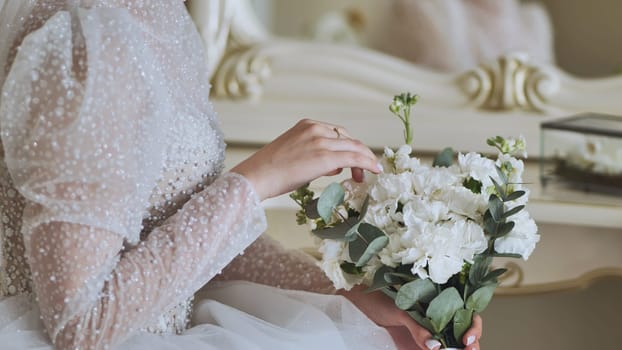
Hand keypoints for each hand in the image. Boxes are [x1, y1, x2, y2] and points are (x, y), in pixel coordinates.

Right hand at [231, 119, 380, 199]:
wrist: (256, 176)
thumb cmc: (270, 171)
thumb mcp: (294, 154)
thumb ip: (315, 155)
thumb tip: (336, 165)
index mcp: (307, 125)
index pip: (338, 133)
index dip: (350, 147)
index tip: (354, 160)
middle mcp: (316, 129)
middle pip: (349, 139)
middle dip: (360, 154)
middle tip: (364, 170)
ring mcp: (321, 142)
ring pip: (354, 147)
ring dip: (365, 160)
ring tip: (369, 173)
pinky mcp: (325, 157)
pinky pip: (354, 158)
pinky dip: (367, 163)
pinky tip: (374, 170)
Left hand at [338, 286, 482, 349]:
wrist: (360, 307)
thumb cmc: (379, 301)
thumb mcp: (401, 311)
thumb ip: (418, 327)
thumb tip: (436, 346)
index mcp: (440, 304)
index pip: (468, 315)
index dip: (473, 327)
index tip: (465, 338)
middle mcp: (438, 320)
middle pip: (465, 334)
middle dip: (472, 344)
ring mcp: (429, 336)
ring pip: (451, 346)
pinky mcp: (417, 347)